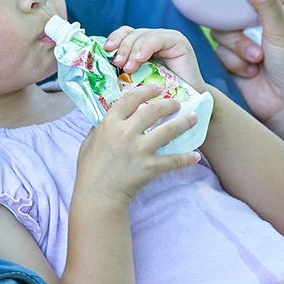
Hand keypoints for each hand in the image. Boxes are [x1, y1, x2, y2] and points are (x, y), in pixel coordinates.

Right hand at [75, 84, 200, 205]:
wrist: (97, 196)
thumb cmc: (90, 170)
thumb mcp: (88, 142)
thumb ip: (98, 128)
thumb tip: (104, 118)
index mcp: (110, 124)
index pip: (131, 99)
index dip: (147, 90)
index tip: (157, 88)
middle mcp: (126, 133)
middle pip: (154, 110)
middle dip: (169, 104)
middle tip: (177, 104)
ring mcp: (139, 149)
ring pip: (168, 130)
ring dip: (184, 122)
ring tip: (193, 118)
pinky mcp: (150, 167)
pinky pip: (174, 160)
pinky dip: (187, 158)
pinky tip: (195, 156)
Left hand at [104, 26, 204, 91]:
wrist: (186, 104)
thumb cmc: (160, 95)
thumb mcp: (137, 79)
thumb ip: (125, 69)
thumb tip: (101, 67)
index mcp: (143, 44)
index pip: (126, 33)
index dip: (115, 38)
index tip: (106, 50)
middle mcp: (155, 37)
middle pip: (133, 34)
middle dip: (122, 48)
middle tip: (117, 63)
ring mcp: (167, 37)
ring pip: (143, 36)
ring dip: (132, 51)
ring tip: (128, 67)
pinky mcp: (178, 41)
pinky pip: (158, 39)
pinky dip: (147, 47)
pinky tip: (140, 59)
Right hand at [211, 0, 283, 149]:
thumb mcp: (281, 29)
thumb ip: (264, 2)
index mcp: (279, 5)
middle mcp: (260, 20)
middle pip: (231, 6)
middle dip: (239, 26)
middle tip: (252, 35)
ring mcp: (245, 39)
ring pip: (221, 29)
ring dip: (238, 46)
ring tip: (257, 60)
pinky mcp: (232, 58)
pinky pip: (219, 49)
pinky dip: (233, 61)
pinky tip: (251, 72)